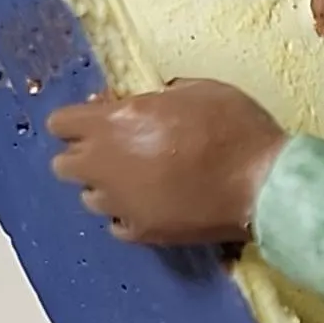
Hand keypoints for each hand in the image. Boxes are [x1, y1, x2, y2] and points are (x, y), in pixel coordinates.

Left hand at [47, 79, 283, 245]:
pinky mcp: (142, 233)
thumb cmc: (233, 127)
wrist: (263, 184)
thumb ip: (154, 98)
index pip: (59, 123)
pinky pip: (117, 225)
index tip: (99, 120)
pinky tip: (154, 205)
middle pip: (64, 166)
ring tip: (140, 182)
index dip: (78, 121)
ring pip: (90, 198)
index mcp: (112, 123)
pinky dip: (129, 215)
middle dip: (84, 156)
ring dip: (107, 187)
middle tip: (116, 152)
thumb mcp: (194, 89)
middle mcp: (105, 165)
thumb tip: (141, 104)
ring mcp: (122, 203)